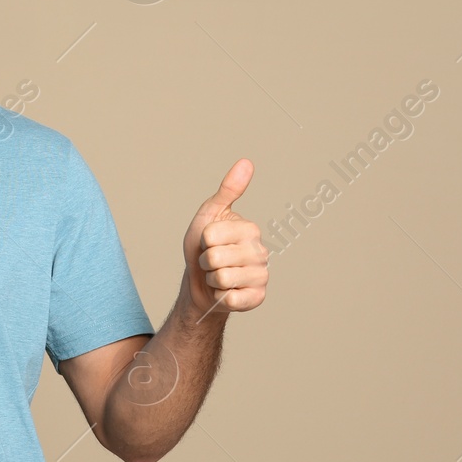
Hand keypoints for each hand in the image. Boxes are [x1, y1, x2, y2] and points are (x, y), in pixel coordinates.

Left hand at [181, 158, 268, 316]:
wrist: (200, 283)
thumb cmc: (203, 247)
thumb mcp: (209, 215)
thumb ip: (228, 190)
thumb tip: (246, 162)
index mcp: (250, 229)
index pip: (210, 235)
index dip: (201, 241)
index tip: (208, 242)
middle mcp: (260, 251)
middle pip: (214, 258)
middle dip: (205, 262)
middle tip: (211, 262)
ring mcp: (261, 276)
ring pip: (221, 278)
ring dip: (211, 280)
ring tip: (218, 276)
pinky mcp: (257, 298)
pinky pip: (231, 299)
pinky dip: (220, 297)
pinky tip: (226, 292)